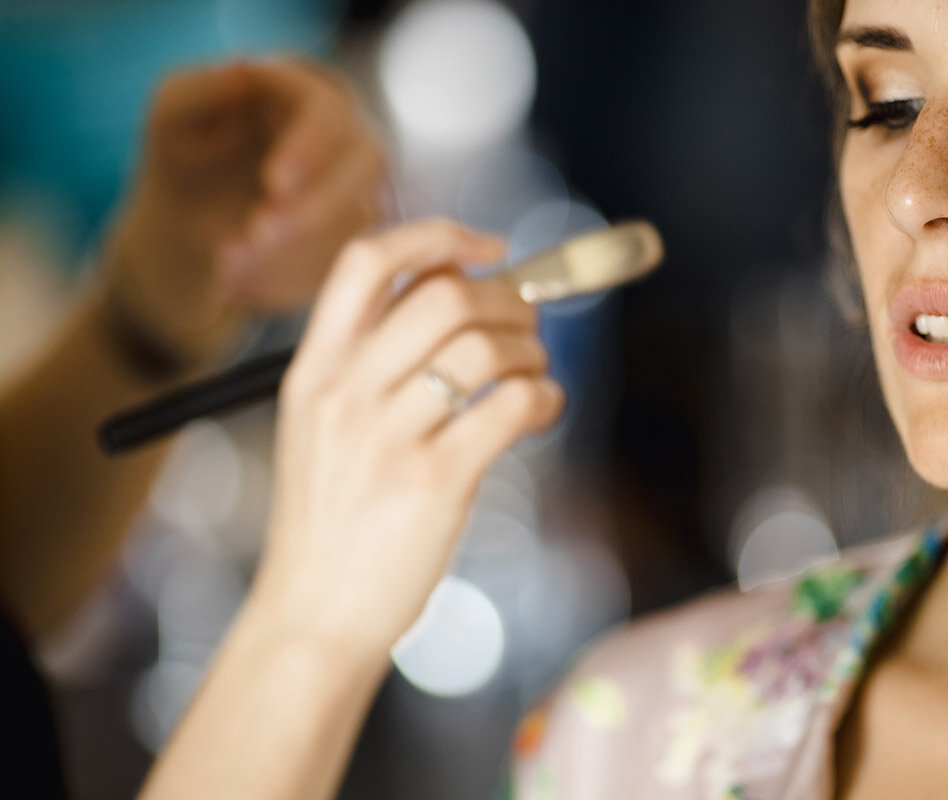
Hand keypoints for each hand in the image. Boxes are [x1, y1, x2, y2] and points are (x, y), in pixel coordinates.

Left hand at [103, 57, 387, 367]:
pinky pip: (341, 267)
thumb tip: (247, 69)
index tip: (274, 183)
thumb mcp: (172, 117)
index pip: (331, 110)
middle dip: (314, 207)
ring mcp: (361, 191)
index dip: (310, 146)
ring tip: (229, 268)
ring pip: (357, 223)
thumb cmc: (183, 158)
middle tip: (257, 235)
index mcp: (310, 90)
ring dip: (294, 251)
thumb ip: (201, 89)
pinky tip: (240, 285)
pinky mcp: (355, 242)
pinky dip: (289, 282)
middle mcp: (350, 137)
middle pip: (366, 164)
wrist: (191, 228)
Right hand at [249, 219, 564, 657]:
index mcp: (313, 370)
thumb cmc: (332, 520)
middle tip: (527, 325)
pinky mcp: (434, 481)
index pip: (366, 262)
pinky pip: (511, 407)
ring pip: (485, 347)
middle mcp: (343, 393)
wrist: (313, 615)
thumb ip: (373, 365)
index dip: (436, 236)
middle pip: (443, 294)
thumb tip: (460, 296)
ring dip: (531, 352)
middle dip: (506, 299)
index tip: (487, 248)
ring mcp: (386, 437)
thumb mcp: (324, 429)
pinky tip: (544, 410)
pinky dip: (545, 398)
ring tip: (534, 375)